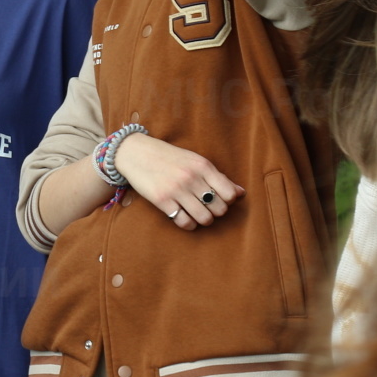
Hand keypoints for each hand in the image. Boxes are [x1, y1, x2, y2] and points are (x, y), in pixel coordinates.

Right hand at [112, 134, 241, 231]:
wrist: (136, 153)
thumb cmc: (169, 157)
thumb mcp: (195, 161)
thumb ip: (217, 177)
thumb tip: (241, 193)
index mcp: (203, 166)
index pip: (230, 194)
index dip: (228, 200)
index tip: (219, 198)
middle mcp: (191, 178)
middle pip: (219, 209)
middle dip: (216, 211)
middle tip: (207, 207)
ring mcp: (176, 190)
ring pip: (205, 218)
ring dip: (204, 220)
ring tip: (198, 214)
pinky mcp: (162, 200)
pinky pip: (184, 222)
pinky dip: (188, 224)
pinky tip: (185, 217)